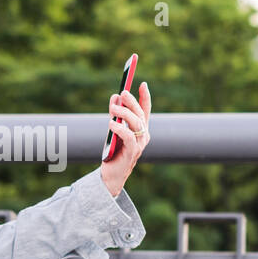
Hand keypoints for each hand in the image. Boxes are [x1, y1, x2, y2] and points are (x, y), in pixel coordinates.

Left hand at [100, 81, 152, 196]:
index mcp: (141, 130)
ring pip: (136, 123)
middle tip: (122, 92)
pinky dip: (120, 128)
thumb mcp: (114, 129)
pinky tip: (111, 123)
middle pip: (140, 114)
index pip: (146, 110)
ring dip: (124, 113)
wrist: (112, 175)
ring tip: (113, 108)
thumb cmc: (114, 152)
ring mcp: (140, 144)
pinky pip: (129, 137)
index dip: (145, 97)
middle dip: (132, 102)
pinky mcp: (132, 152)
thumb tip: (115, 96)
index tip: (142, 83)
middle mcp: (143, 136)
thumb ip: (115, 114)